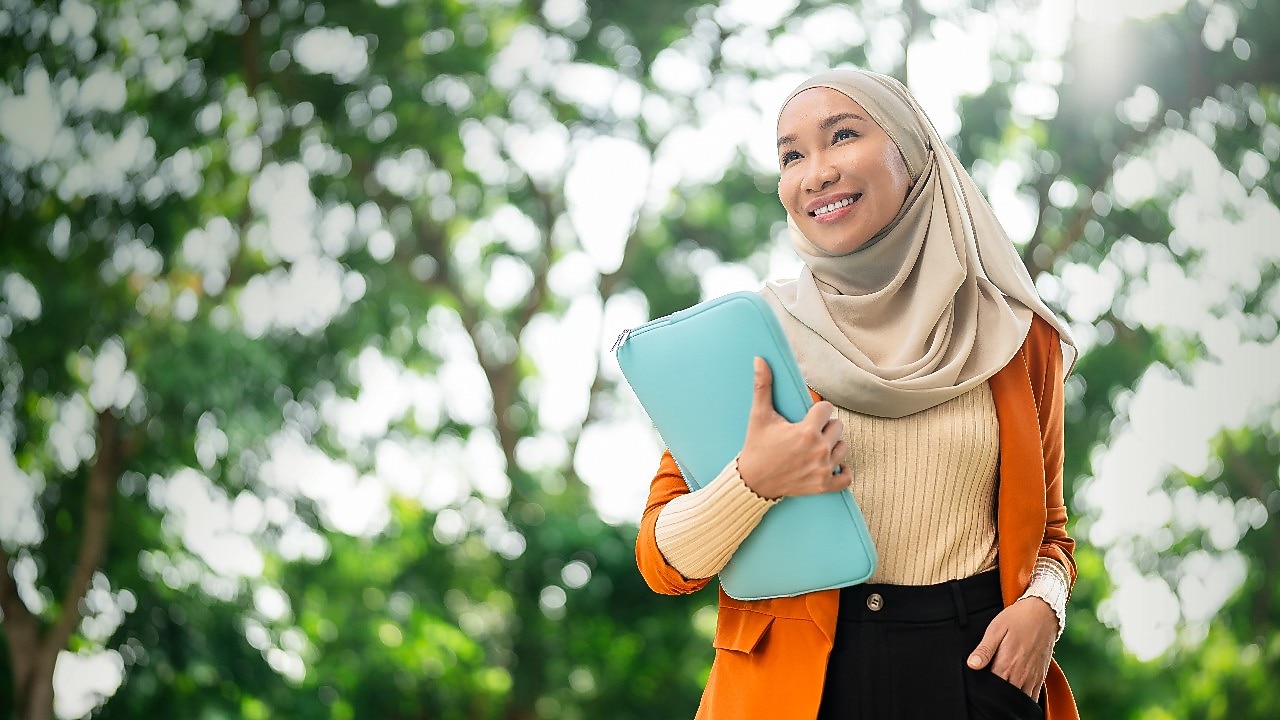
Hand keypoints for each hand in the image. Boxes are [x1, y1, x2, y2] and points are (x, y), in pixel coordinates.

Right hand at [737, 357, 846, 499]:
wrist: (752, 481)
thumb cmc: (756, 446)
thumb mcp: (759, 415)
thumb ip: (762, 386)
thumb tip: (759, 359)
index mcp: (807, 431)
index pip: (828, 408)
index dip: (818, 410)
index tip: (808, 415)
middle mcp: (819, 450)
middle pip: (838, 426)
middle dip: (825, 427)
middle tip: (808, 432)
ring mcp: (823, 469)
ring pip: (843, 447)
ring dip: (832, 446)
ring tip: (815, 447)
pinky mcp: (823, 485)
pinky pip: (846, 477)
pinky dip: (841, 471)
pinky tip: (831, 465)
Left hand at [966, 597, 1057, 697]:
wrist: (1043, 613)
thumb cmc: (1017, 619)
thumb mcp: (996, 629)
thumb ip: (984, 650)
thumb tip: (972, 665)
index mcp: (1007, 664)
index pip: (992, 688)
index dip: (983, 690)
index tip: (977, 685)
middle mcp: (1020, 675)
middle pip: (1005, 696)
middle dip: (995, 695)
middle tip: (987, 689)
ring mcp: (1032, 677)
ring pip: (1019, 699)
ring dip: (1010, 698)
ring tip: (1000, 692)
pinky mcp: (1040, 676)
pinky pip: (1033, 697)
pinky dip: (1024, 698)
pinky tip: (1015, 693)